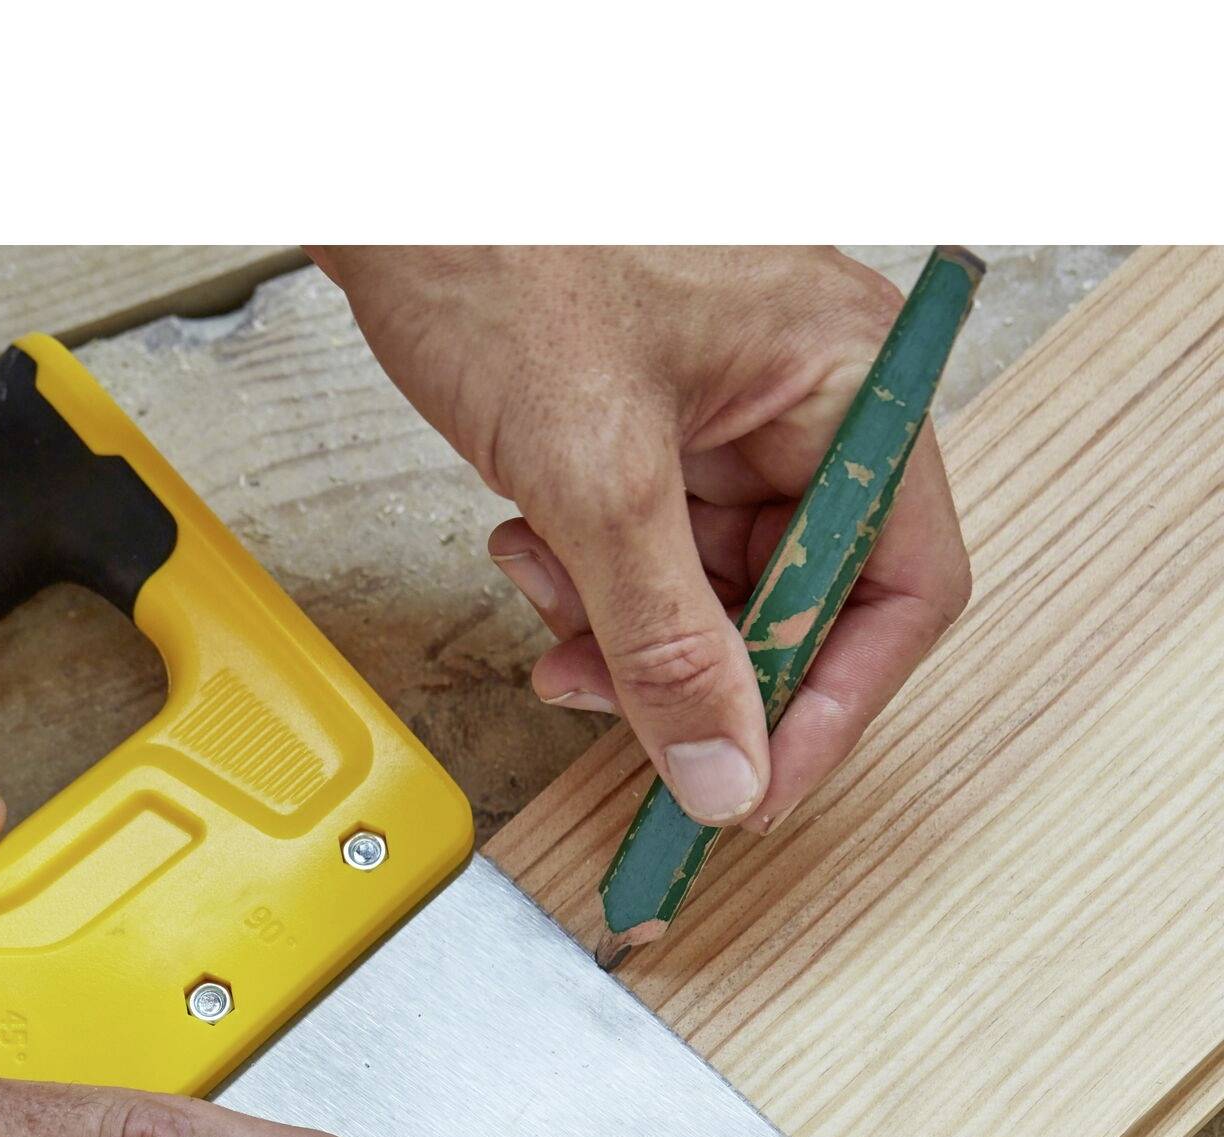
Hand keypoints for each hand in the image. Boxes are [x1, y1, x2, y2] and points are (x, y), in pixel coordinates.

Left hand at [314, 246, 972, 829]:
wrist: (394, 192)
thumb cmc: (502, 251)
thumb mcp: (595, 473)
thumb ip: (666, 640)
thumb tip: (724, 770)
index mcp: (845, 377)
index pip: (902, 586)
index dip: (832, 703)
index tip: (756, 787)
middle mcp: (802, 399)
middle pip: (798, 601)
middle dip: (696, 666)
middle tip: (617, 708)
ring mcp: (722, 417)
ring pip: (707, 591)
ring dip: (620, 627)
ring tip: (545, 591)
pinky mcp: (644, 432)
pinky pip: (644, 555)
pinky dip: (585, 582)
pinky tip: (528, 547)